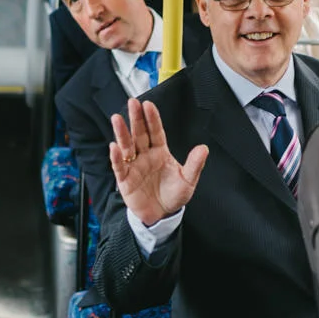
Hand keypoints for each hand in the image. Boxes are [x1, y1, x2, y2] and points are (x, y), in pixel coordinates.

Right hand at [108, 98, 208, 226]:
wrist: (161, 214)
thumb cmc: (173, 195)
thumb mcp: (188, 181)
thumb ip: (195, 164)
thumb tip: (204, 148)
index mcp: (160, 152)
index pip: (155, 132)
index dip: (152, 119)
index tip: (149, 105)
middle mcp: (145, 155)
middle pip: (139, 134)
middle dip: (136, 118)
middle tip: (132, 103)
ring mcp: (134, 166)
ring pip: (126, 146)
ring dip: (122, 133)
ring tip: (117, 119)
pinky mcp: (125, 179)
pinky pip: (119, 166)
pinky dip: (115, 157)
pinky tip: (114, 147)